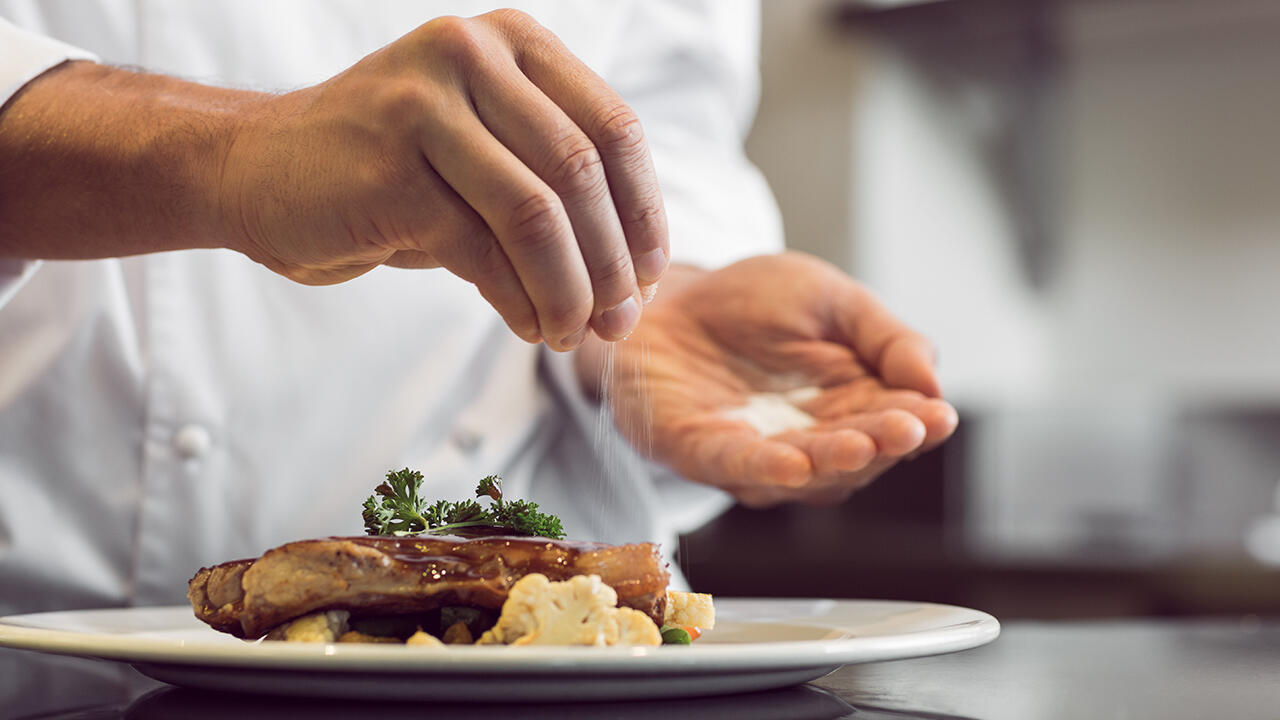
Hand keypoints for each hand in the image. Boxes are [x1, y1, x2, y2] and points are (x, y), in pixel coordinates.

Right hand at [219, 10, 666, 347]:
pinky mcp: (388, 169)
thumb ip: (554, 184)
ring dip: (569, 291)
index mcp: (510, 41)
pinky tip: (527, 326)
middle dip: (612, 264)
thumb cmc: (389, 171)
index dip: (644, 213)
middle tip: (619, 323)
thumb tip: (637, 277)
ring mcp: (425, 106)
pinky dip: (517, 300)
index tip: (651, 276)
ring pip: (538, 214)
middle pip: (581, 173)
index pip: (614, 129)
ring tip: (570, 334)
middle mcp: (471, 54)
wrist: (256, 169)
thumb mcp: (483, 151)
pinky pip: (482, 250)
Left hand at [583, 252, 957, 506]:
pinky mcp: (698, 452)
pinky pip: (734, 466)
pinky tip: (793, 465)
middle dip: (882, 443)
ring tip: (861, 445)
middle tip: (907, 430)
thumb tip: (933, 382)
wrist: (664, 294)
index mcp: (849, 405)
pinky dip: (763, 468)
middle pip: (855, 456)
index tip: (938, 416)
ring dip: (831, 462)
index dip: (917, 424)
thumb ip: (884, 337)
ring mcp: (755, 454)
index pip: (893, 423)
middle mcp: (807, 440)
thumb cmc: (749, 301)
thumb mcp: (831, 299)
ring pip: (803, 472)